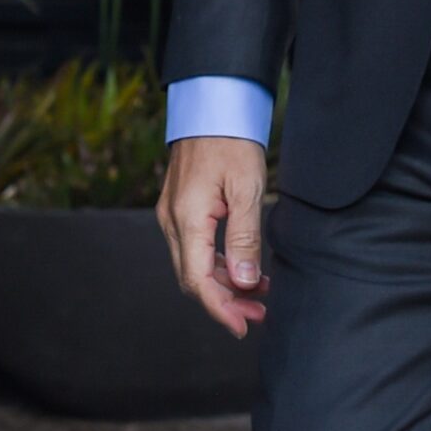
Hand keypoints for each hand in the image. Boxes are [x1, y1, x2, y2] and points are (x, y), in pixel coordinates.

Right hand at [156, 135, 270, 338]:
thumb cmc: (232, 140)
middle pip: (193, 278)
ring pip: (194, 264)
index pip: (197, 281)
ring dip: (224, 284)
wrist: (213, 103)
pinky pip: (195, 247)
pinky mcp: (180, 207)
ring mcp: (172, 214)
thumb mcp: (247, 188)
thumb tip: (246, 283)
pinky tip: (243, 268)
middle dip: (225, 301)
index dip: (220, 309)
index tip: (243, 327)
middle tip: (259, 314)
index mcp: (186, 219)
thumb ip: (245, 238)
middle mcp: (171, 221)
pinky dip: (218, 263)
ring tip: (258, 295)